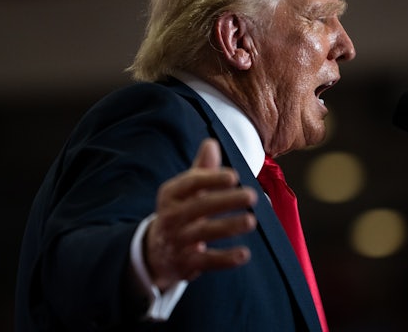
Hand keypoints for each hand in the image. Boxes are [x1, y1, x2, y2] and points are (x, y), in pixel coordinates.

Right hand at [144, 138, 257, 290]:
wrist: (156, 252)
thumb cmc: (180, 212)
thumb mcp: (185, 191)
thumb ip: (201, 169)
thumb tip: (211, 143)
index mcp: (171, 194)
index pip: (190, 183)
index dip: (211, 179)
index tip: (233, 176)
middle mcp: (170, 216)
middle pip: (199, 207)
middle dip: (226, 201)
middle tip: (252, 195)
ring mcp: (177, 241)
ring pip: (203, 233)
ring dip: (228, 227)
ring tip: (251, 221)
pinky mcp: (185, 264)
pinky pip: (206, 261)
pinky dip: (225, 259)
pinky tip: (244, 254)